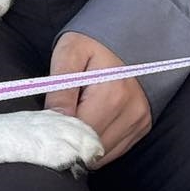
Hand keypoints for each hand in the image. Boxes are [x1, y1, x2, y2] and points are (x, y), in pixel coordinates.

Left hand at [45, 32, 150, 165]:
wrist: (131, 35)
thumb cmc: (95, 43)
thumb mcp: (70, 54)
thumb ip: (60, 89)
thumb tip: (53, 122)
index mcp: (112, 94)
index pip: (78, 134)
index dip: (57, 133)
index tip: (46, 123)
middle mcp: (131, 112)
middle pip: (90, 148)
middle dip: (70, 139)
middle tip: (59, 119)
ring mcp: (139, 121)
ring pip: (102, 155)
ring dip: (85, 144)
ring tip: (77, 116)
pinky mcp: (142, 127)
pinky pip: (115, 151)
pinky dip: (99, 144)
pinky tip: (91, 122)